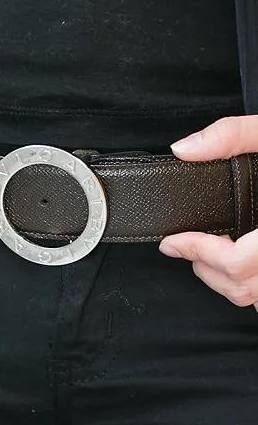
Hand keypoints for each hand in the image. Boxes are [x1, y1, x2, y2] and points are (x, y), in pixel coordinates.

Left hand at [159, 115, 257, 308]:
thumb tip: (186, 149)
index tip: (173, 242)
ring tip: (209, 258)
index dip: (198, 253)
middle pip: (242, 287)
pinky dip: (254, 288)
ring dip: (227, 283)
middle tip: (185, 248)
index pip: (237, 261)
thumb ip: (234, 136)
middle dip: (204, 268)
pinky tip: (246, 267)